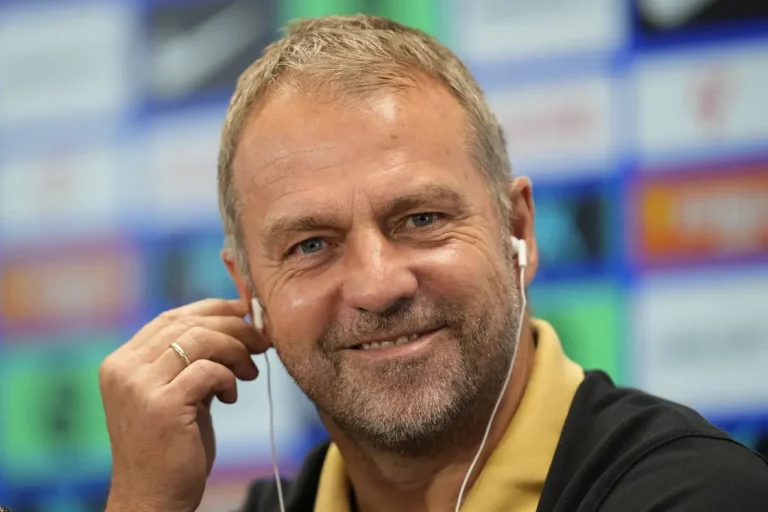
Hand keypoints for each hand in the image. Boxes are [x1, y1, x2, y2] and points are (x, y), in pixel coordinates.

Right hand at [99, 298, 267, 511]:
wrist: (153, 497)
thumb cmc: (171, 446)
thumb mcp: (176, 393)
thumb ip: (191, 360)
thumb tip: (236, 322)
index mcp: (122, 361)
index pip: (171, 317)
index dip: (213, 310)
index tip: (245, 313)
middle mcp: (124, 368)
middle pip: (189, 324)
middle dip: (234, 328)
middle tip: (261, 342)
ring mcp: (139, 385)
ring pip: (201, 340)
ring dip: (236, 351)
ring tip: (248, 372)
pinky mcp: (161, 404)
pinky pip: (208, 370)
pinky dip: (228, 378)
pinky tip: (231, 396)